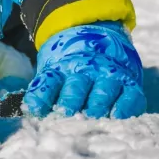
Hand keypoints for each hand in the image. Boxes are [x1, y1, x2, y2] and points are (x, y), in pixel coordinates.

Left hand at [23, 22, 145, 118]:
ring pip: (103, 90)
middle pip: (76, 86)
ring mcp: (109, 76)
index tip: (34, 109)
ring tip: (91, 116)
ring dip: (96, 104)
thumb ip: (42, 92)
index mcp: (61, 69)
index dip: (41, 95)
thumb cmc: (72, 71)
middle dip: (70, 101)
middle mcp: (86, 71)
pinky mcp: (129, 85)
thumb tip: (29, 110)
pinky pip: (130, 96)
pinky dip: (125, 107)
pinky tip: (117, 116)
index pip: (48, 81)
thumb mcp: (54, 75)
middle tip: (65, 113)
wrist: (103, 42)